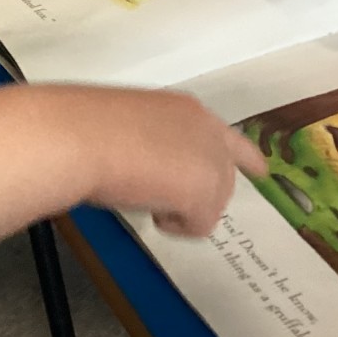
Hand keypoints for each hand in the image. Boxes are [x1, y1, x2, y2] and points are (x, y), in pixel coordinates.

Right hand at [55, 86, 264, 236]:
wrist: (78, 137)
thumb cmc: (84, 125)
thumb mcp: (127, 123)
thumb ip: (149, 138)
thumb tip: (139, 160)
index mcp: (186, 110)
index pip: (229, 137)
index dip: (243, 157)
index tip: (259, 170)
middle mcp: (209, 133)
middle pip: (224, 177)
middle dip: (195, 192)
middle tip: (153, 193)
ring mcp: (212, 164)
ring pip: (212, 203)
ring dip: (180, 206)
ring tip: (139, 192)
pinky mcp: (205, 195)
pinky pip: (198, 226)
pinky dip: (173, 226)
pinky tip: (146, 206)